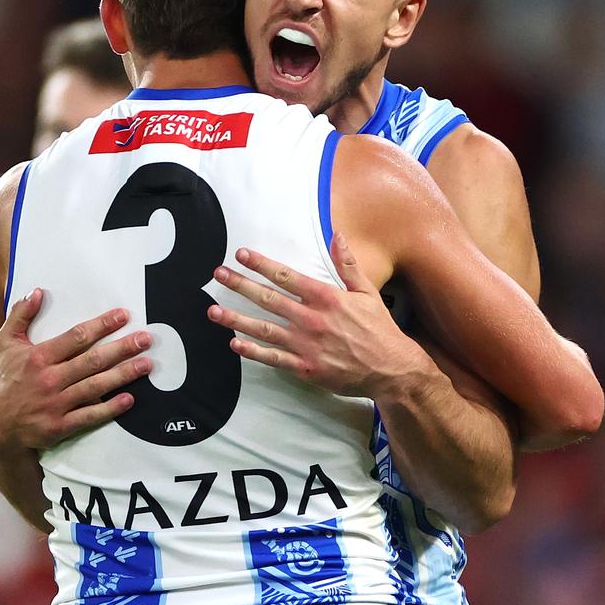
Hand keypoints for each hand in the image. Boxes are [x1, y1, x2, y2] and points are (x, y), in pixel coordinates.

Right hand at [0, 289, 152, 451]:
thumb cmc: (6, 378)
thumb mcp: (6, 342)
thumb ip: (20, 315)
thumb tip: (37, 291)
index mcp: (39, 356)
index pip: (77, 337)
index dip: (102, 325)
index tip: (124, 316)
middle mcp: (50, 379)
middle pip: (92, 361)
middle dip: (122, 348)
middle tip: (145, 339)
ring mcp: (56, 404)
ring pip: (95, 386)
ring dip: (123, 375)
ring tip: (147, 365)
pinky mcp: (60, 426)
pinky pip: (89, 416)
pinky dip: (110, 408)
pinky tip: (129, 399)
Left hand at [208, 233, 429, 396]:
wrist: (391, 369)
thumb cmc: (379, 329)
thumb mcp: (367, 292)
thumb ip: (348, 265)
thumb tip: (337, 236)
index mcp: (326, 298)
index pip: (286, 277)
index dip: (261, 264)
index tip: (241, 254)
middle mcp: (312, 319)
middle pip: (268, 299)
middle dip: (240, 285)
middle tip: (218, 274)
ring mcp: (306, 345)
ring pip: (263, 330)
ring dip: (236, 319)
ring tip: (213, 311)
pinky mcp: (305, 367)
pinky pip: (273, 359)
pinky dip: (252, 352)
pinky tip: (234, 344)